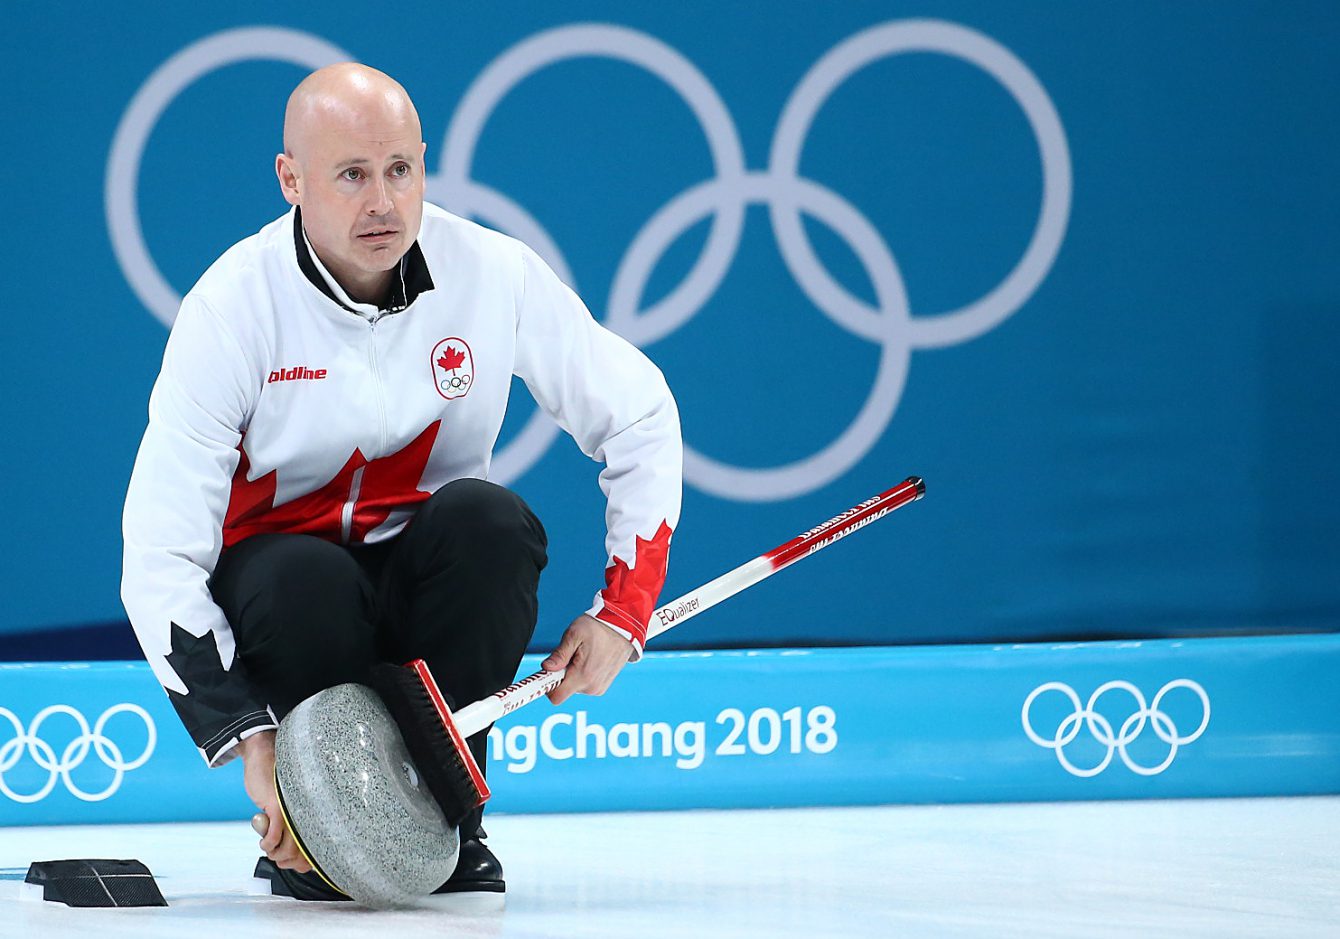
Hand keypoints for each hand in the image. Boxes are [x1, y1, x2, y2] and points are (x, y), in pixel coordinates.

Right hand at [238, 731, 310, 872]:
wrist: (263, 754)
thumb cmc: (276, 781)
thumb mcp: (289, 806)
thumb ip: (294, 824)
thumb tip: (293, 854)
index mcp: (315, 811)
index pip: (318, 848)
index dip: (304, 864)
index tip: (293, 864)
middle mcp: (309, 811)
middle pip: (303, 854)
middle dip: (286, 861)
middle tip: (276, 855)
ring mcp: (294, 810)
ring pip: (289, 849)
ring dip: (274, 854)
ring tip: (269, 847)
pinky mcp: (277, 806)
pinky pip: (274, 837)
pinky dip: (268, 844)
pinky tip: (264, 842)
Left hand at [541, 613, 634, 705]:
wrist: (624, 626)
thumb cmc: (598, 627)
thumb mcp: (574, 635)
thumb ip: (559, 655)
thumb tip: (546, 668)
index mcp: (583, 676)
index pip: (556, 697)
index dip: (546, 687)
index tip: (542, 677)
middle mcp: (592, 687)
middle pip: (563, 690)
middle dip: (561, 675)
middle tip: (568, 655)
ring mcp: (599, 687)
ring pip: (574, 687)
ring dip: (572, 674)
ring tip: (582, 654)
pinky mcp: (603, 685)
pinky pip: (585, 685)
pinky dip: (582, 675)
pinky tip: (590, 658)